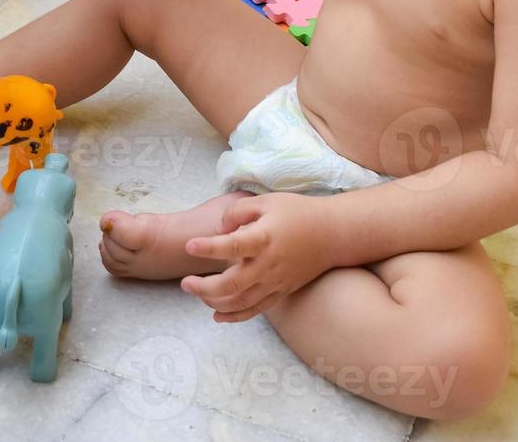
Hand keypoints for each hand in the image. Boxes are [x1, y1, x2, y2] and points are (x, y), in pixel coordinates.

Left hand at [180, 192, 334, 322]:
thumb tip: (219, 229)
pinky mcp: (281, 291)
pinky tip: (217, 315)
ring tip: (195, 292)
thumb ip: (238, 211)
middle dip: (204, 287)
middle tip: (185, 283)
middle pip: (231, 284)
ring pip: (240, 302)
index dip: (208, 248)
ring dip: (214, 302)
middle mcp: (268, 265)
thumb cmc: (297, 212)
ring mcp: (275, 282)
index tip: (189, 245)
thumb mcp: (267, 201)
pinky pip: (255, 310)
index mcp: (264, 238)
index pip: (231, 246)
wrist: (332, 234)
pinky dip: (234, 316)